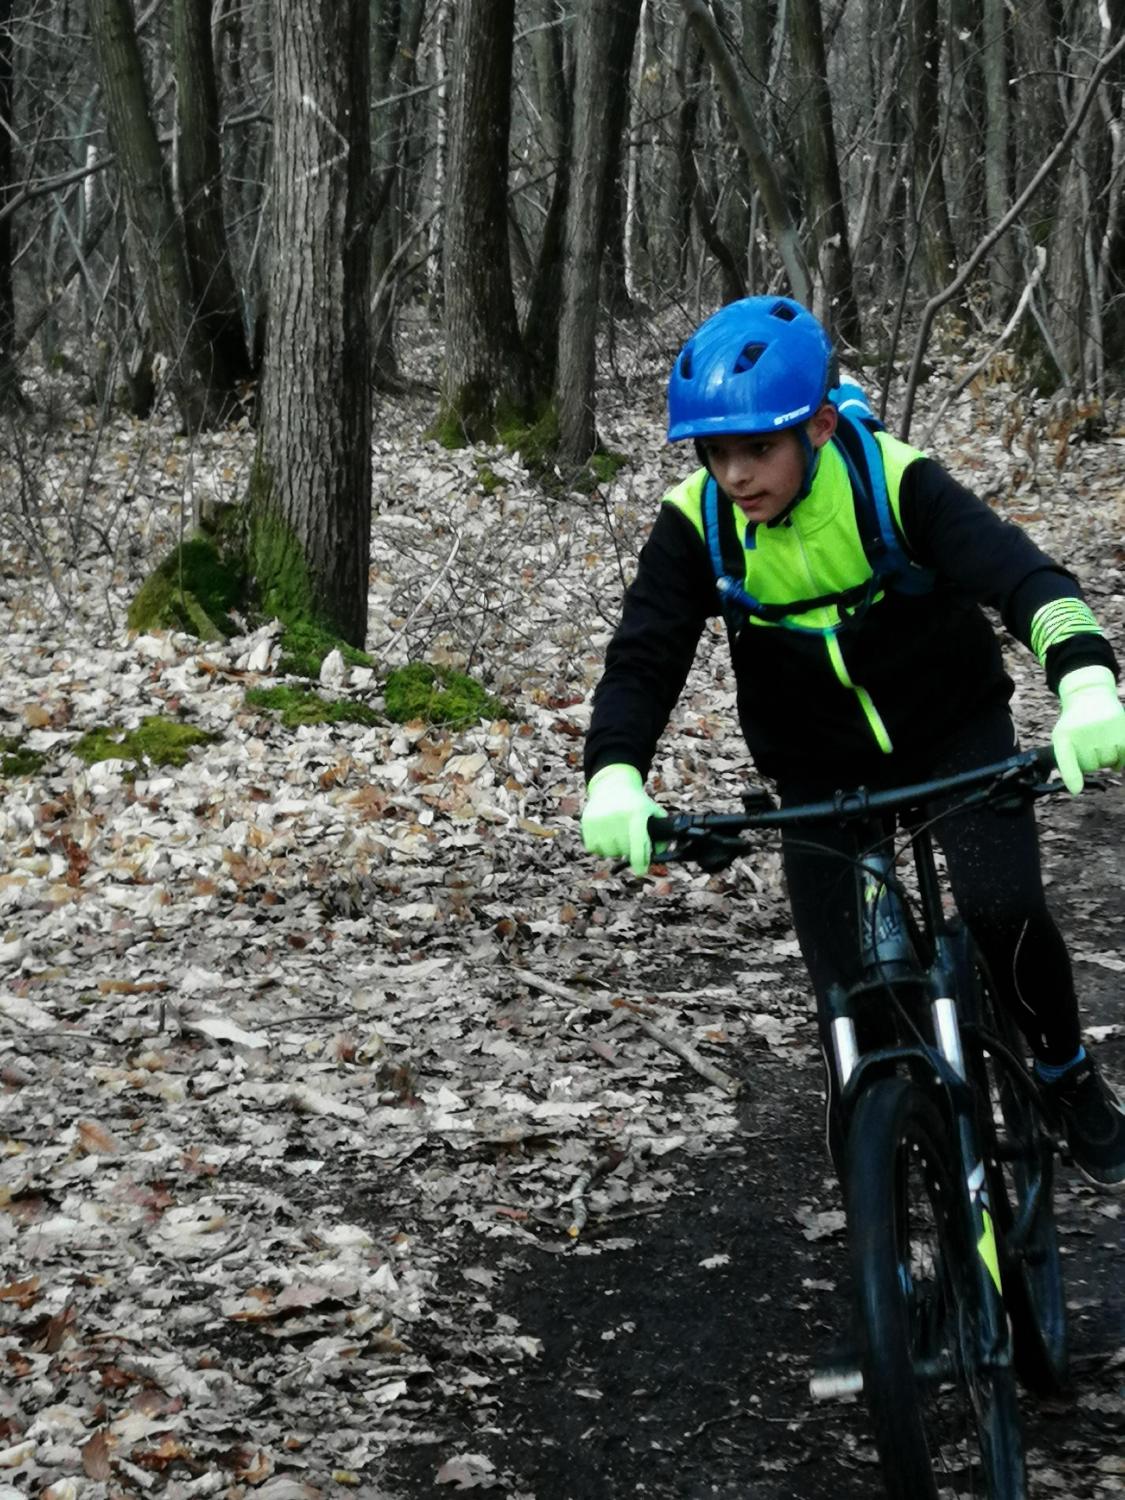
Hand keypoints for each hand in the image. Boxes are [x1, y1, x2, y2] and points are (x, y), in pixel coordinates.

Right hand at [581, 763, 663, 874]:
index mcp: (636, 814)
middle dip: (628, 850)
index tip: (640, 872)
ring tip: (617, 836)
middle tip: (629, 841)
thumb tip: (661, 853)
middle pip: (623, 850)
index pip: (638, 845)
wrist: (613, 785)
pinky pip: (593, 848)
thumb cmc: (636, 803)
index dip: (640, 862)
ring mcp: (600, 820)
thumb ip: (662, 832)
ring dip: (614, 850)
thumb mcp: (652, 811)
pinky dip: (600, 847)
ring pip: (608, 852)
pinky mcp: (587, 823)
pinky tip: (605, 835)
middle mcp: (617, 817)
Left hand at [1051, 665, 1124, 792]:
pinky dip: (1121, 759)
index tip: (1076, 791)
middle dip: (1091, 762)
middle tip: (1089, 744)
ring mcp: (1102, 729)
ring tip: (1100, 742)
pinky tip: (1116, 750)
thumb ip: (1067, 762)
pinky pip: (1123, 756)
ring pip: (1108, 762)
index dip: (1072, 776)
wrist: (1089, 696)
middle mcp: (1083, 732)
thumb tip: (1076, 790)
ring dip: (1107, 759)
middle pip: (1091, 767)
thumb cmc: (1075, 724)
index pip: (1067, 760)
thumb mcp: (1062, 737)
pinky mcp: (1120, 727)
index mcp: (1064, 737)